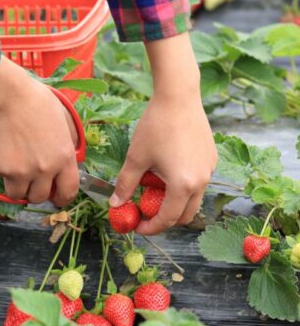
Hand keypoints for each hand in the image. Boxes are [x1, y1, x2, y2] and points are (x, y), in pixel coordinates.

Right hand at [0, 56, 79, 205]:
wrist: (7, 94)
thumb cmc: (35, 100)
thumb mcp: (63, 119)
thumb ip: (68, 141)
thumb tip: (69, 156)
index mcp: (64, 156)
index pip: (69, 191)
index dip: (62, 198)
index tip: (55, 198)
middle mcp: (45, 169)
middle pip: (39, 197)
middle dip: (34, 192)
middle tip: (28, 181)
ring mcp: (22, 171)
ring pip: (18, 195)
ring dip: (16, 186)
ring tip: (13, 169)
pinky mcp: (1, 168)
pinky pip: (1, 178)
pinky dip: (0, 169)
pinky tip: (1, 150)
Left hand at [110, 33, 216, 234]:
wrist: (178, 97)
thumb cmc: (155, 127)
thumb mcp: (135, 158)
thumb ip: (125, 184)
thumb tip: (115, 204)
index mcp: (183, 185)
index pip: (167, 219)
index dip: (150, 227)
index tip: (136, 226)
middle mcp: (202, 181)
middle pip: (184, 215)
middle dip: (163, 219)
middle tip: (143, 215)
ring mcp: (209, 170)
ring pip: (193, 199)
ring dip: (174, 203)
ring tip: (151, 193)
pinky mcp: (211, 159)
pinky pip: (198, 182)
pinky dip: (183, 187)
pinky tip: (165, 174)